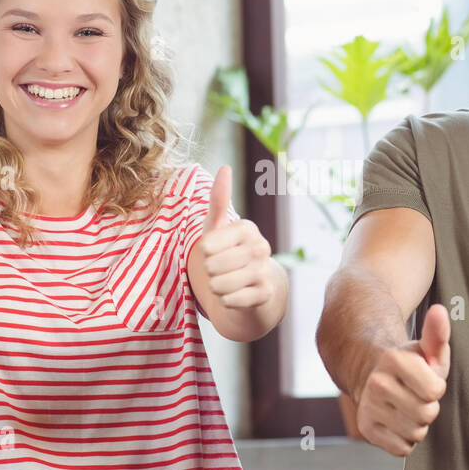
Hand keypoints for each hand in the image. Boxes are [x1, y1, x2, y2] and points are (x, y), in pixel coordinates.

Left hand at [195, 165, 274, 309]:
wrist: (252, 289)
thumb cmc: (228, 255)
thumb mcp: (218, 229)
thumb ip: (219, 200)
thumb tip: (225, 167)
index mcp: (247, 228)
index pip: (206, 246)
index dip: (202, 254)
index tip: (214, 253)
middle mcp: (261, 246)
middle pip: (211, 266)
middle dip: (208, 273)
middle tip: (220, 271)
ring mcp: (265, 271)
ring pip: (219, 284)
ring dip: (216, 288)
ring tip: (226, 283)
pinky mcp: (265, 294)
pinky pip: (230, 300)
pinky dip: (226, 301)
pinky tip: (235, 296)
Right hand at [355, 304, 449, 456]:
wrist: (372, 376)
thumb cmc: (410, 364)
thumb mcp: (426, 349)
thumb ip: (437, 333)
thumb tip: (440, 310)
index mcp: (393, 360)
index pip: (434, 391)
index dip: (435, 387)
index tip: (424, 379)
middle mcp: (376, 383)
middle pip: (426, 413)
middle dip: (427, 406)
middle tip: (415, 395)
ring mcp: (368, 407)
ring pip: (415, 432)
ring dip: (417, 423)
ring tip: (406, 407)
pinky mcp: (366, 430)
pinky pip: (402, 448)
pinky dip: (405, 439)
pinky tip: (397, 421)